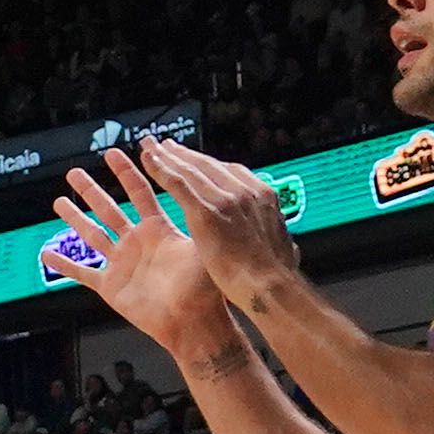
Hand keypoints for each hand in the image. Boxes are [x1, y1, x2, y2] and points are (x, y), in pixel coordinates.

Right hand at [54, 154, 241, 364]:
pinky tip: (47, 255)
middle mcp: (136, 243)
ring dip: (74, 219)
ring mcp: (121, 264)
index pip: (139, 193)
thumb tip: (198, 187)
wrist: (193, 322)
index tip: (114, 153)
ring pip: (91, 235)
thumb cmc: (204, 288)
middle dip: (91, 190)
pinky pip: (82, 273)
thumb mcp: (202, 247)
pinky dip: (64, 265)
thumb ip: (196, 218)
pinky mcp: (110, 286)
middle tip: (74, 172)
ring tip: (58, 202)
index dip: (127, 172)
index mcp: (158, 230)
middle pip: (109, 209)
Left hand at [138, 134, 313, 310]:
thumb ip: (278, 240)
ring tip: (150, 147)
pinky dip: (161, 168)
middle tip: (167, 147)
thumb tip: (287, 246)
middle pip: (209, 166)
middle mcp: (246, 191)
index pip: (232, 172)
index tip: (196, 161)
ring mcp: (226, 198)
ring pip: (191, 170)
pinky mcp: (206, 210)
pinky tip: (147, 160)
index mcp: (264, 198)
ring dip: (168, 156)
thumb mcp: (284, 250)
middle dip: (186, 155)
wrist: (268, 286)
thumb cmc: (274, 276)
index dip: (210, 166)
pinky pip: (178, 183)